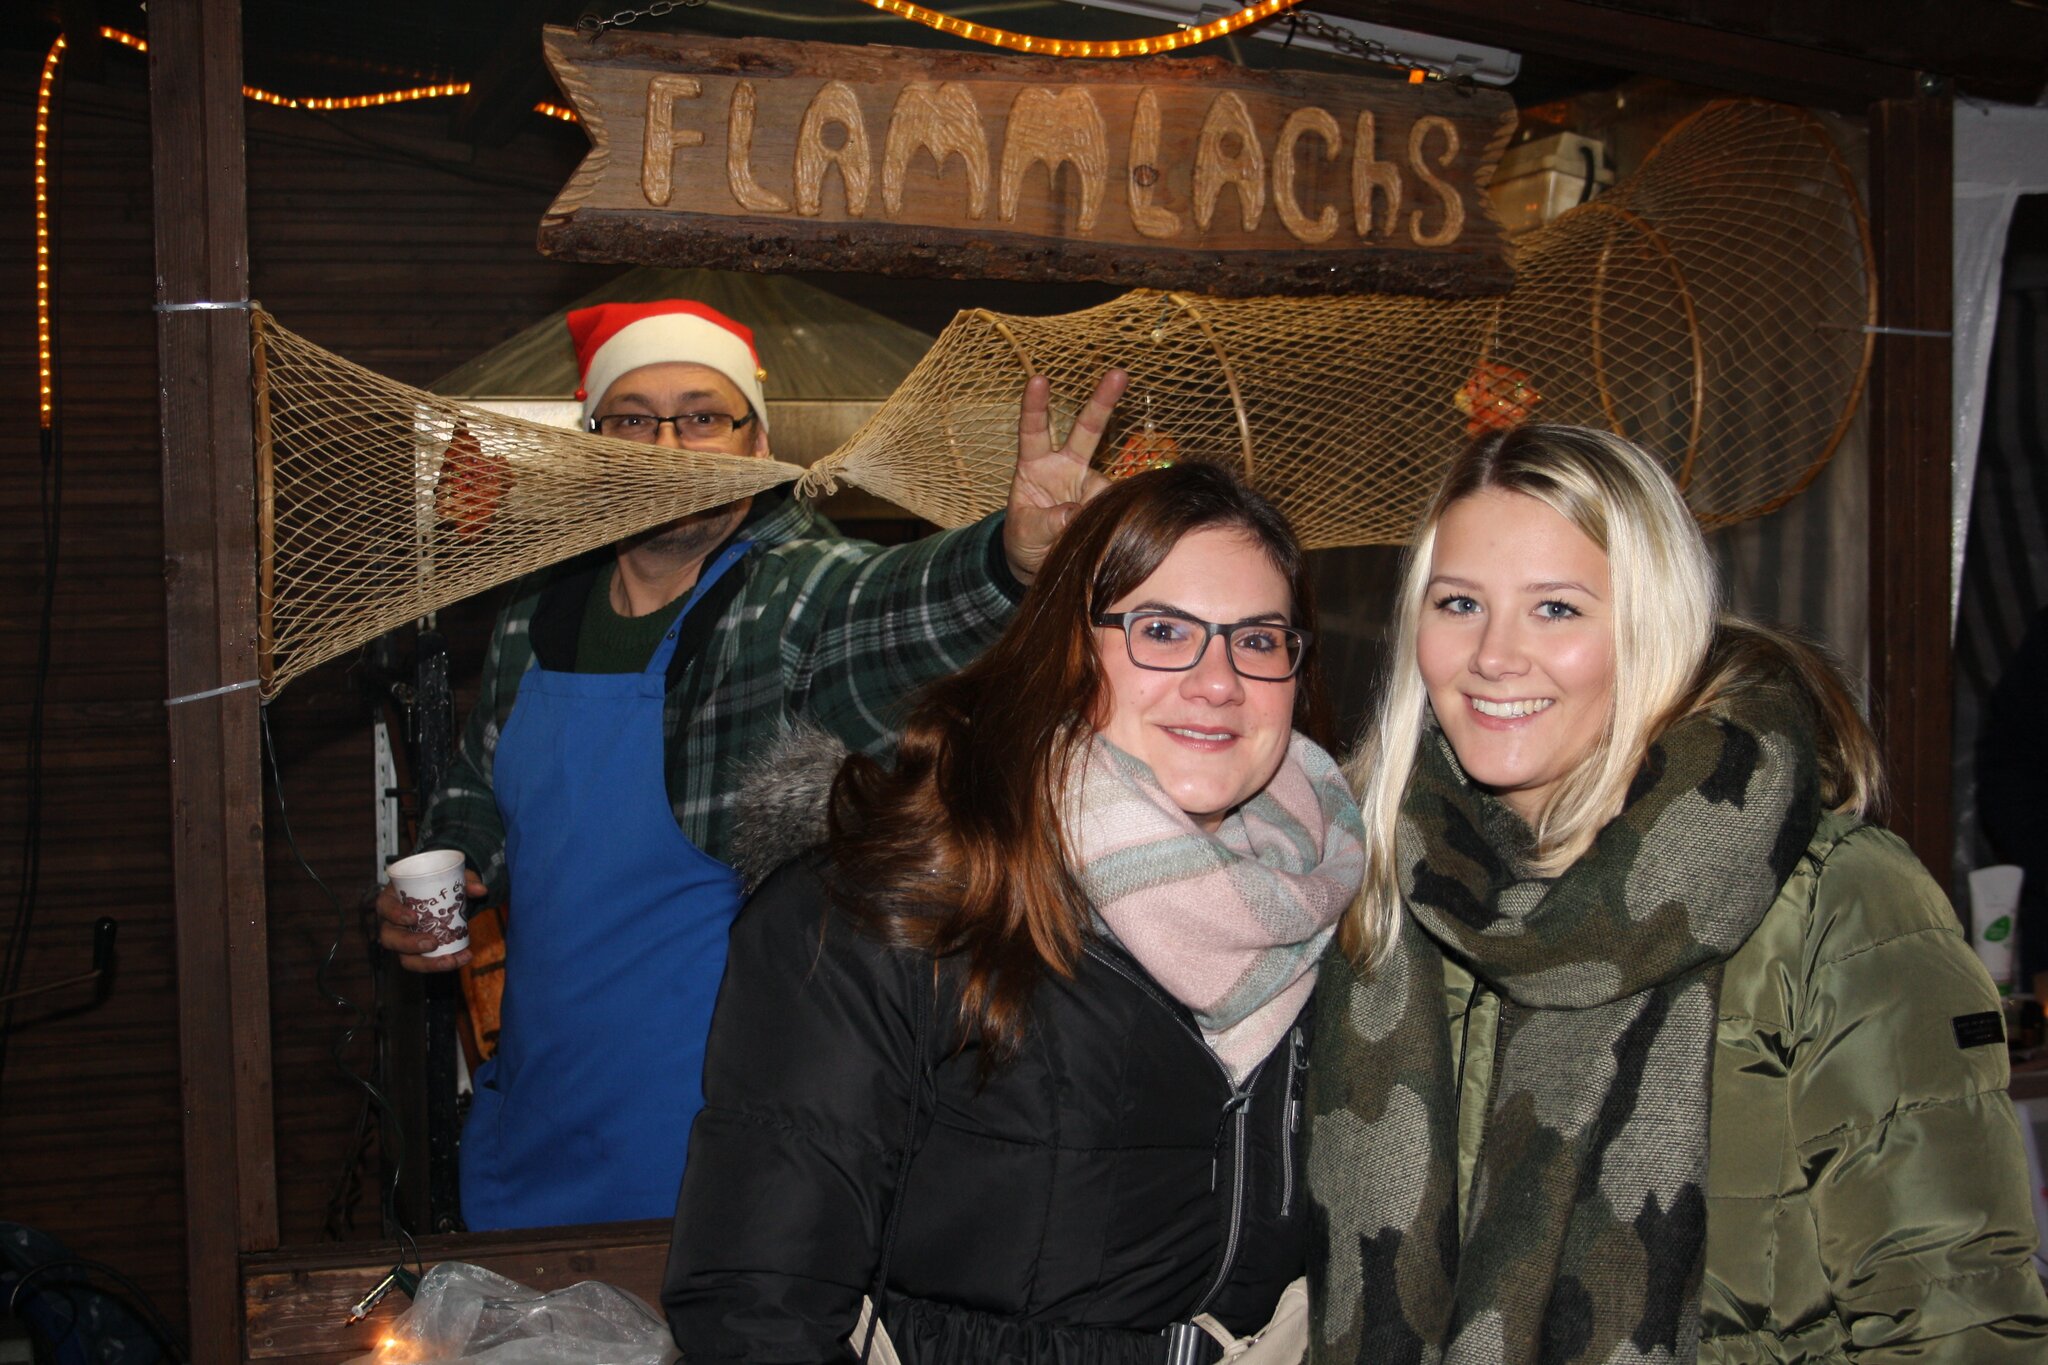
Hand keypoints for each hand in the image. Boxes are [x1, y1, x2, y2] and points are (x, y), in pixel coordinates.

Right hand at [374, 869, 484, 971]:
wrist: (442, 899)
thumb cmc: (437, 885)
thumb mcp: (450, 878)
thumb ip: (466, 881)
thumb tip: (481, 890)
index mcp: (392, 899)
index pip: (385, 907)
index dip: (395, 914)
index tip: (413, 917)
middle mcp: (391, 923)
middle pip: (390, 938)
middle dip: (410, 944)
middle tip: (432, 943)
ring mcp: (402, 941)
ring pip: (405, 958)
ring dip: (428, 963)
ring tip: (451, 960)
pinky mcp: (415, 953)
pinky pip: (423, 963)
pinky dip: (443, 964)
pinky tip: (462, 958)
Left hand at [1002, 369, 1127, 583]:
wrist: (1040, 561)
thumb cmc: (1025, 539)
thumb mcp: (1027, 532)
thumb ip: (1049, 522)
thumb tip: (1076, 514)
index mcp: (1034, 466)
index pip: (1033, 431)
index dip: (1035, 406)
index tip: (1038, 379)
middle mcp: (1064, 466)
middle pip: (1086, 429)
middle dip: (1103, 401)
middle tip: (1118, 373)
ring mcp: (1087, 481)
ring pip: (1105, 476)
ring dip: (1104, 501)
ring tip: (1084, 532)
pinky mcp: (1105, 499)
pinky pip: (1117, 504)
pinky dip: (1115, 518)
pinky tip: (1105, 534)